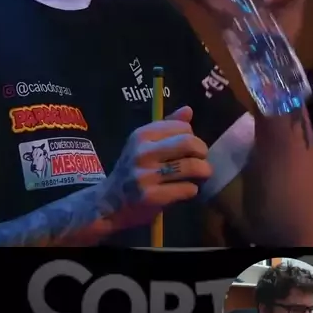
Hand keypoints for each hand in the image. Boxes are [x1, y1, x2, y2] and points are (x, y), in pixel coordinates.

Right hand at [104, 107, 211, 232]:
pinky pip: (187, 189)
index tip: (190, 148)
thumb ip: (167, 127)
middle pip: (189, 143)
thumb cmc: (133, 170)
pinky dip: (193, 190)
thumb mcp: (144, 144)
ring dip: (203, 172)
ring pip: (192, 167)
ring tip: (200, 176)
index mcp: (142, 135)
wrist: (110, 203)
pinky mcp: (151, 196)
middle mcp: (143, 152)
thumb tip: (188, 110)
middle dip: (202, 153)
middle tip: (202, 161)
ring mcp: (146, 175)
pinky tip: (186, 190)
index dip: (193, 137)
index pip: (183, 127)